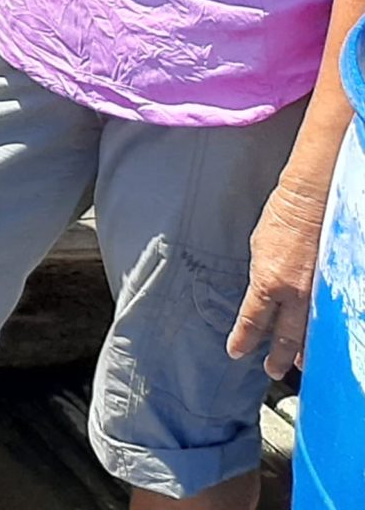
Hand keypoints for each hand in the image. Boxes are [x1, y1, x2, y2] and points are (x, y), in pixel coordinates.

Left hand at [230, 179, 330, 378]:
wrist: (312, 202)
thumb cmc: (281, 220)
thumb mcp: (259, 251)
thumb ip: (262, 278)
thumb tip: (264, 296)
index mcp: (268, 283)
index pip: (252, 321)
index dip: (244, 339)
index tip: (236, 351)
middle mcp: (296, 294)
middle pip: (286, 338)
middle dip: (278, 357)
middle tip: (272, 371)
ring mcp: (319, 293)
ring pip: (312, 334)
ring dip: (304, 352)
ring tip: (298, 365)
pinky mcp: (336, 288)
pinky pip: (328, 318)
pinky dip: (323, 332)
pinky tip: (321, 340)